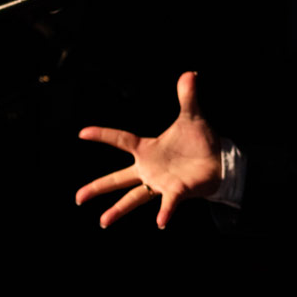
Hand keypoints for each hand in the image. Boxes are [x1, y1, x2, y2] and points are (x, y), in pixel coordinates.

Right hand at [75, 71, 221, 228]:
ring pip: (134, 198)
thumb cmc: (200, 142)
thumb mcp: (192, 117)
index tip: (82, 133)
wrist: (218, 161)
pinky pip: (168, 204)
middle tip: (78, 198)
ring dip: (119, 209)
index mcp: (148, 149)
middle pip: (118, 179)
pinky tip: (160, 223)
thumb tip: (190, 73)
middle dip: (97, 187)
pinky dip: (165, 213)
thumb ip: (187, 97)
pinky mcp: (176, 192)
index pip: (121, 140)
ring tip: (103, 221)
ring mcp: (160, 182)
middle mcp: (149, 169)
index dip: (102, 135)